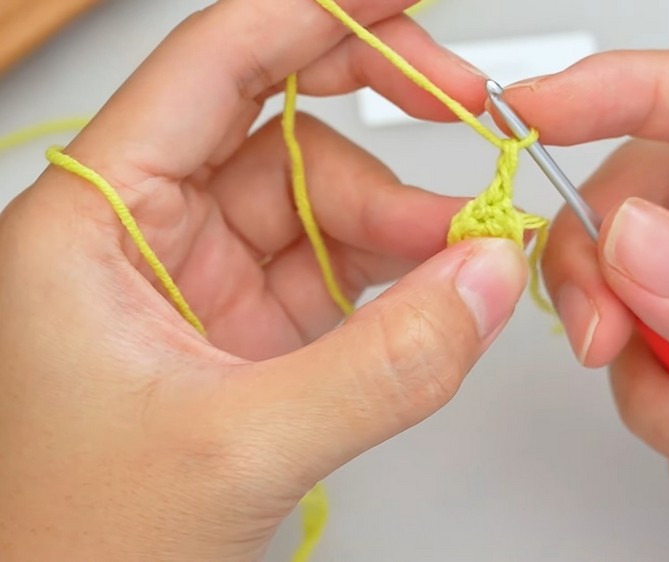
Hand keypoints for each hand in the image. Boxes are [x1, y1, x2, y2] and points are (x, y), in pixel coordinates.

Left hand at [0, 0, 525, 558]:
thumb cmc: (73, 546)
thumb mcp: (234, 449)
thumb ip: (381, 366)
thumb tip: (485, 280)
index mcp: (94, 224)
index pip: (216, 65)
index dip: (316, 13)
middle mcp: (148, 238)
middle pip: (281, 122)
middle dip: (381, 112)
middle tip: (462, 103)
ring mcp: (206, 287)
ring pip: (325, 204)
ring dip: (408, 216)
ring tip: (471, 247)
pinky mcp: (251, 334)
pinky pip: (341, 269)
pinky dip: (402, 270)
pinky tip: (442, 281)